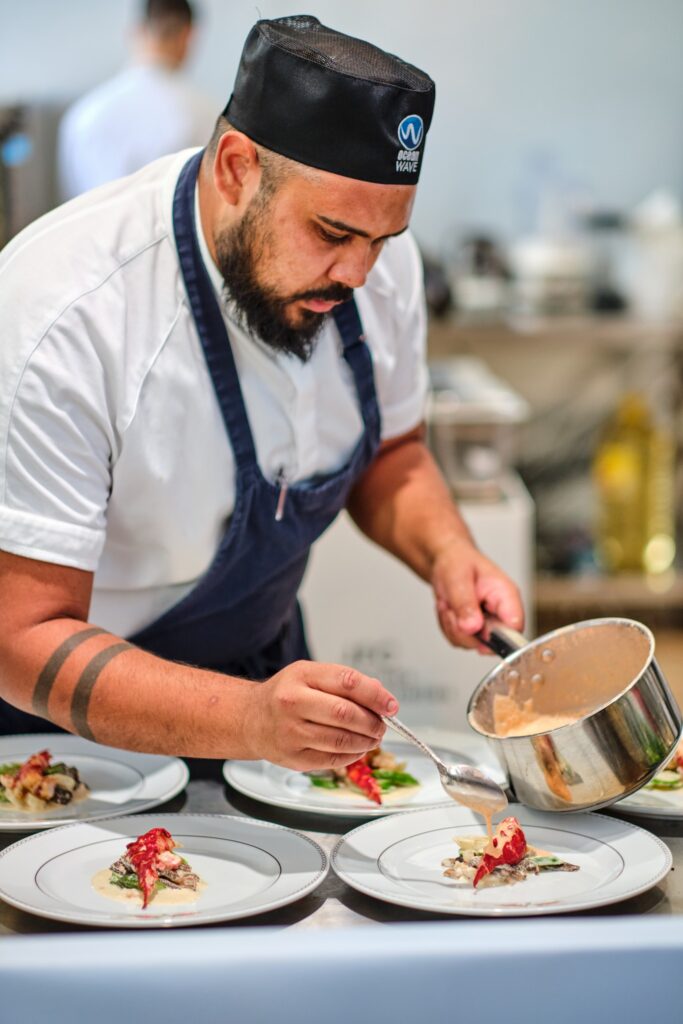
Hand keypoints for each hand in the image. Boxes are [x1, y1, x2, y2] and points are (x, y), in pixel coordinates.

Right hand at [246, 661, 398, 770]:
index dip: (375, 695)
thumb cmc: (286, 694)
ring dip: (366, 741)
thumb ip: (345, 682)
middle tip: (382, 725)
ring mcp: (291, 731)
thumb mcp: (311, 675)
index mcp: (301, 676)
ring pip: (341, 740)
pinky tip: (356, 748)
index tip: (391, 705)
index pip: (347, 682)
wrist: (250, 718)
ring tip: (373, 738)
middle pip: (346, 713)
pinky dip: (352, 755)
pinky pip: (332, 759)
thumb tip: (381, 695)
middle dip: (373, 722)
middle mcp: (293, 702)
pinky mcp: (293, 757)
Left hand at [431, 537, 523, 651]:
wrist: (445, 560)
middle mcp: (501, 612)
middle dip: (463, 629)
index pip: (515, 628)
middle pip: (491, 641)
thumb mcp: (458, 578)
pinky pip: (460, 641)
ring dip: (452, 627)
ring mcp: (488, 623)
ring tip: (449, 605)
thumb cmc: (457, 561)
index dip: (496, 636)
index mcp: (506, 595)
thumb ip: (466, 604)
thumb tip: (473, 628)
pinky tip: (448, 610)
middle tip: (451, 609)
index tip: (473, 629)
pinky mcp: (475, 630)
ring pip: (471, 643)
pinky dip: (447, 627)